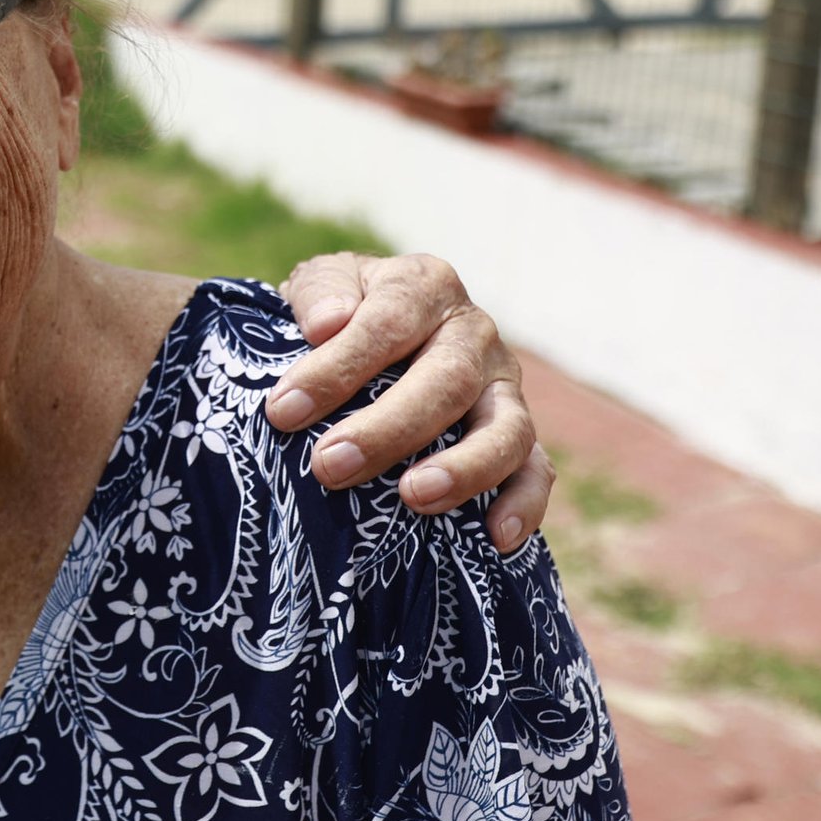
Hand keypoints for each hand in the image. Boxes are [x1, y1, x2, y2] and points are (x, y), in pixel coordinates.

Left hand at [269, 250, 553, 553]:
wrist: (381, 331)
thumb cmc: (342, 313)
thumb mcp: (323, 283)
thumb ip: (320, 292)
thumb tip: (327, 324)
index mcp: (424, 287)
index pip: (387, 323)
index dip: (337, 368)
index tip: (284, 411)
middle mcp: (474, 332)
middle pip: (447, 380)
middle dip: (388, 428)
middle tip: (331, 466)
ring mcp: (504, 386)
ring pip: (506, 427)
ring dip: (465, 467)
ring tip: (414, 498)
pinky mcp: (520, 436)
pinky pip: (536, 470)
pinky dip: (525, 503)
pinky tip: (498, 538)